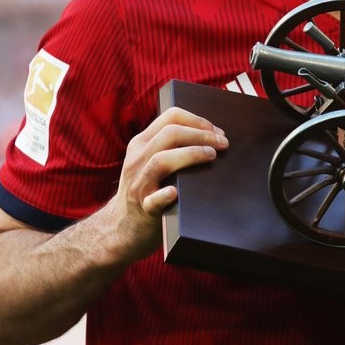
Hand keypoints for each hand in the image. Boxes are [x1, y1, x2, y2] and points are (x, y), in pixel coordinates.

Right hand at [108, 107, 228, 259]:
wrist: (121, 227)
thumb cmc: (146, 189)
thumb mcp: (148, 160)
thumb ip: (168, 145)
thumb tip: (211, 134)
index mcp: (141, 143)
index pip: (170, 117)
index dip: (197, 120)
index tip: (216, 130)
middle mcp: (137, 159)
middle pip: (170, 134)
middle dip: (200, 135)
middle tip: (223, 143)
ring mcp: (138, 184)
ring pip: (161, 160)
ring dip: (190, 155)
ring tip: (211, 156)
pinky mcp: (143, 209)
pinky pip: (152, 200)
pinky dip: (164, 195)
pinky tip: (175, 193)